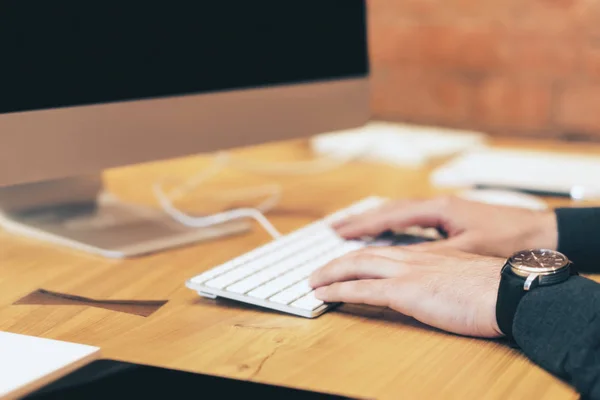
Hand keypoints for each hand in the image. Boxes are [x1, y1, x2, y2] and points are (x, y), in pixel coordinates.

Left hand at [310, 246, 503, 337]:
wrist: (510, 291)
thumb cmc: (497, 289)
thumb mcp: (467, 277)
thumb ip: (446, 277)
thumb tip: (439, 287)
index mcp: (429, 255)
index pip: (387, 250)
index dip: (363, 254)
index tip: (349, 260)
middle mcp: (414, 257)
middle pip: (365, 254)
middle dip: (338, 261)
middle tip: (319, 271)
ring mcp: (408, 272)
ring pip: (357, 265)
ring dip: (330, 273)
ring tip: (313, 281)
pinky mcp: (405, 291)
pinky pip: (361, 288)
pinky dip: (338, 289)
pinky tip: (324, 294)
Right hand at [333, 196, 556, 257]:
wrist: (541, 234)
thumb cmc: (506, 241)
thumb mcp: (465, 251)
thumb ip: (429, 256)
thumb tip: (395, 262)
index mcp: (437, 209)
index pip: (389, 216)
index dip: (362, 226)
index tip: (339, 234)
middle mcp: (436, 205)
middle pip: (388, 210)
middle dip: (359, 220)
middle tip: (334, 228)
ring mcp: (442, 211)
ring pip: (398, 213)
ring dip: (373, 221)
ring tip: (351, 229)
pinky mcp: (449, 220)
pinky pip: (410, 220)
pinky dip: (390, 225)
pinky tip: (385, 233)